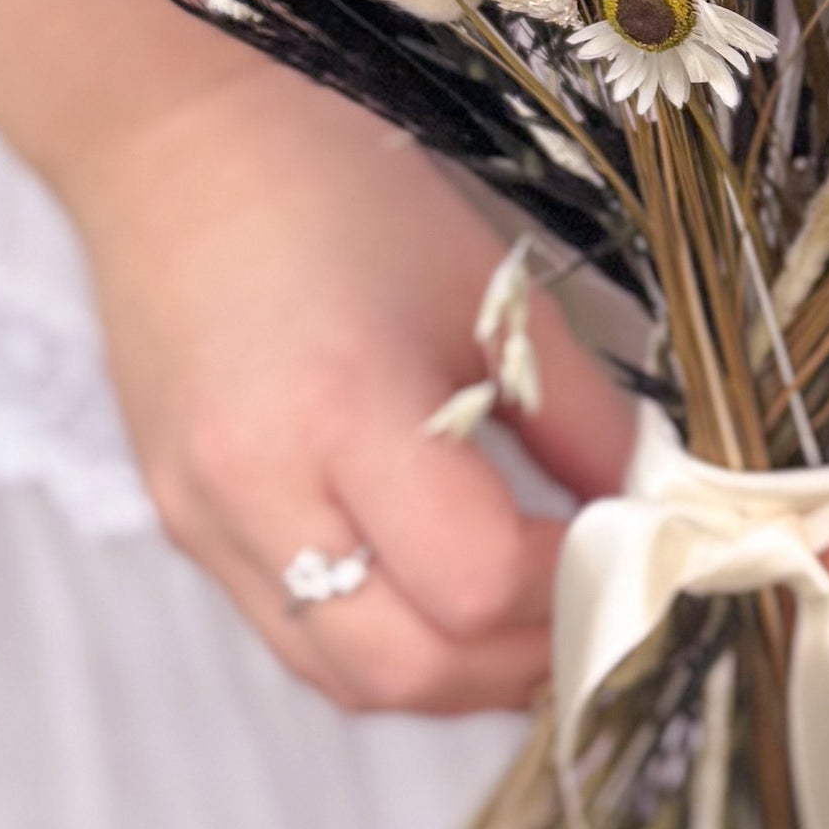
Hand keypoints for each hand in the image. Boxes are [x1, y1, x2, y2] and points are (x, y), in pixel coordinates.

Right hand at [55, 66, 634, 715]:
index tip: (624, 543)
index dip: (570, 584)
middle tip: (596, 613)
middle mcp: (256, 486)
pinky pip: (297, 638)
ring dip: (454, 677)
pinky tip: (444, 600)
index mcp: (341, 408)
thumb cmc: (339, 196)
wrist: (174, 149)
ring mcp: (204, 520)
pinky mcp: (183, 528)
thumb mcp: (489, 291)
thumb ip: (582, 419)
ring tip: (530, 624)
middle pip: (407, 667)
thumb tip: (654, 515)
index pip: (474, 579)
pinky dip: (386, 644)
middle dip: (520, 662)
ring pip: (345, 679)